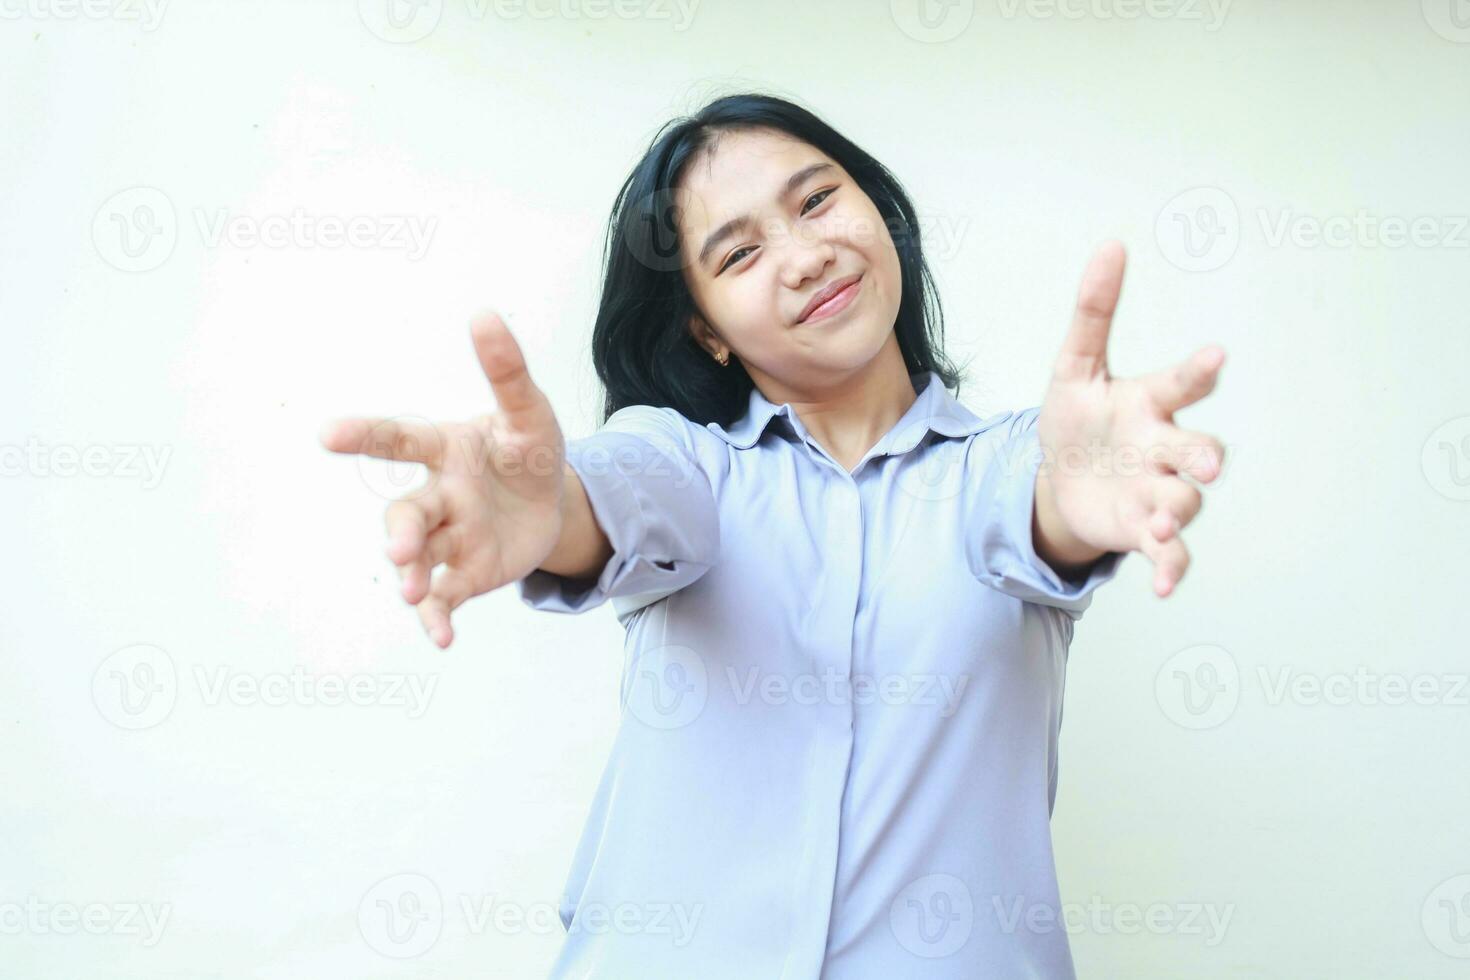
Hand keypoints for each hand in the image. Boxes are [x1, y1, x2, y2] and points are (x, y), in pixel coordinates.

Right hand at [319, 313, 565, 647]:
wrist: (552, 502)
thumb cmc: (528, 449)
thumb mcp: (529, 413)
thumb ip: (507, 372)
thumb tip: (484, 314)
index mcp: (445, 448)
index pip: (399, 439)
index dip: (365, 436)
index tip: (328, 434)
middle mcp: (437, 494)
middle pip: (406, 512)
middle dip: (400, 532)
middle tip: (399, 551)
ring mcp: (448, 538)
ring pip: (418, 559)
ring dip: (411, 576)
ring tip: (414, 593)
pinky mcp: (464, 574)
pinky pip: (443, 597)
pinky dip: (437, 618)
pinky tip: (442, 638)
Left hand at [1037, 241, 1226, 597]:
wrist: (1058, 480)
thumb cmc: (1078, 418)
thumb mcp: (1073, 366)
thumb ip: (1094, 311)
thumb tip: (1112, 244)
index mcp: (1149, 404)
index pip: (1181, 383)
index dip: (1198, 371)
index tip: (1215, 357)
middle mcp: (1163, 448)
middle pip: (1199, 450)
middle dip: (1206, 457)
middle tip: (1207, 463)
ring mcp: (1158, 492)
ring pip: (1184, 503)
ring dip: (1177, 514)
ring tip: (1159, 524)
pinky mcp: (1144, 531)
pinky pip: (1172, 556)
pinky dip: (1170, 570)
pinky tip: (1159, 587)